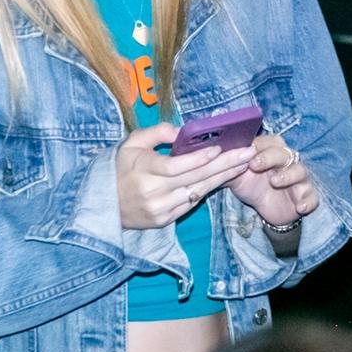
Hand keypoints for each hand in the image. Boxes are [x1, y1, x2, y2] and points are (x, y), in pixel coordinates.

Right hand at [116, 123, 254, 229]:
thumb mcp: (131, 143)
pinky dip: (208, 189)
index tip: (219, 148)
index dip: (198, 158)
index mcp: (143, 170)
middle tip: (247, 154)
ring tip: (243, 164)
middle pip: (194, 178)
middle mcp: (153, 192)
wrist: (104, 205)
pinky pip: (192, 202)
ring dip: (223, 178)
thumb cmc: (120, 168)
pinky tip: (224, 178)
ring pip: (198, 192)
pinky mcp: (165, 220)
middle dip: (224, 165)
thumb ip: (156, 133)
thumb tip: (181, 131)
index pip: (175, 166)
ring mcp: (161, 209)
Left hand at [227, 134, 317, 228]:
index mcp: (269, 152)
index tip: (247, 154)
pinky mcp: (306, 196)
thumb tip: (208, 155)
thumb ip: (225, 166)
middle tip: (255, 165)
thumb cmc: (251, 185)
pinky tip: (299, 207)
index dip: (259, 147)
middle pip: (284, 153)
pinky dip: (308, 200)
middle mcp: (287, 161)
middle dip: (270, 157)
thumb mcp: (235, 176)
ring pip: (300, 171)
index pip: (269, 142)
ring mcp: (298, 179)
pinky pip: (312, 196)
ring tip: (276, 182)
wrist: (266, 209)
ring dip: (289, 175)